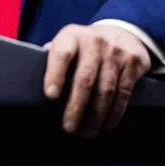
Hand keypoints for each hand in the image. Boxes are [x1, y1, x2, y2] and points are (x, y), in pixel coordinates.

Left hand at [43, 23, 150, 138]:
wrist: (122, 33)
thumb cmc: (84, 47)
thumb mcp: (67, 43)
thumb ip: (52, 58)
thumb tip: (31, 79)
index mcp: (71, 36)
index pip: (61, 54)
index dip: (55, 74)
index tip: (50, 96)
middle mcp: (94, 42)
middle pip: (85, 78)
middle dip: (76, 106)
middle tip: (69, 127)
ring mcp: (115, 52)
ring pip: (105, 90)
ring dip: (95, 116)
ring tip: (87, 132)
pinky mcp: (132, 64)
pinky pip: (123, 93)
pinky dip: (114, 113)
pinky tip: (106, 125)